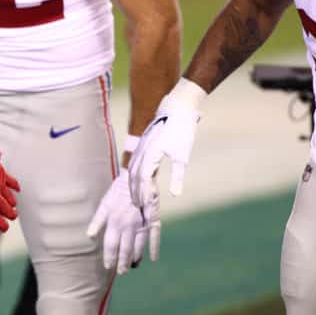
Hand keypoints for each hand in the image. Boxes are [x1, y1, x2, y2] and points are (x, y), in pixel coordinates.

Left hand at [0, 154, 18, 231]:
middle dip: (9, 214)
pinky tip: (17, 188)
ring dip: (12, 202)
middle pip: (4, 207)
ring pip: (9, 196)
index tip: (5, 228)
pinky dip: (15, 186)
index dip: (0, 224)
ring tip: (14, 206)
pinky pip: (11, 182)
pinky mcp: (2, 175)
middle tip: (13, 216)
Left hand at [87, 170, 159, 273]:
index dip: (109, 257)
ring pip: (138, 246)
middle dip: (122, 262)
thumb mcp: (104, 203)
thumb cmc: (118, 190)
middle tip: (121, 272)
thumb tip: (88, 235)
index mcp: (114, 221)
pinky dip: (154, 248)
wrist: (137, 175)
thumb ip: (97, 220)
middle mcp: (127, 225)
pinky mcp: (152, 219)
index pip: (110, 245)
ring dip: (135, 258)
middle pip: (125, 249)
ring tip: (133, 266)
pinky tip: (153, 258)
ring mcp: (141, 223)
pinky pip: (154, 237)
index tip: (108, 267)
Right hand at [129, 79, 204, 205]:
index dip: (143, 192)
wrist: (177, 107)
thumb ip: (177, 176)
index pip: (143, 179)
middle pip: (134, 176)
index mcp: (150, 155)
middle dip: (135, 191)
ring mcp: (141, 147)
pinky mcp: (143, 144)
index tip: (145, 205)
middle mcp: (142, 151)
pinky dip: (134, 174)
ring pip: (132, 169)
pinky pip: (134, 162)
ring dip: (133, 184)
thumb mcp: (182, 156)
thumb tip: (175, 195)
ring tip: (136, 196)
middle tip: (138, 206)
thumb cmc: (181, 131)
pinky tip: (137, 178)